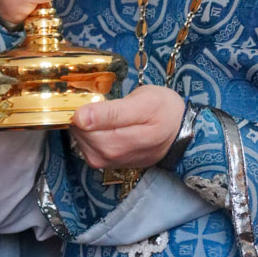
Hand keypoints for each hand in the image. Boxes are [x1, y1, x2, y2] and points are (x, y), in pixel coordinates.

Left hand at [70, 85, 184, 169]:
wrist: (178, 132)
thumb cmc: (164, 111)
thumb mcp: (145, 103)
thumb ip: (112, 112)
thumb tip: (80, 118)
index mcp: (119, 140)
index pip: (81, 122)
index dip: (82, 104)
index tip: (96, 94)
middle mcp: (108, 155)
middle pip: (78, 129)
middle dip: (85, 111)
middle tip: (105, 100)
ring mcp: (103, 161)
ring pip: (79, 135)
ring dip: (86, 121)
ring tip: (108, 111)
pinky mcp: (101, 162)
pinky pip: (83, 141)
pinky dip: (89, 129)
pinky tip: (104, 122)